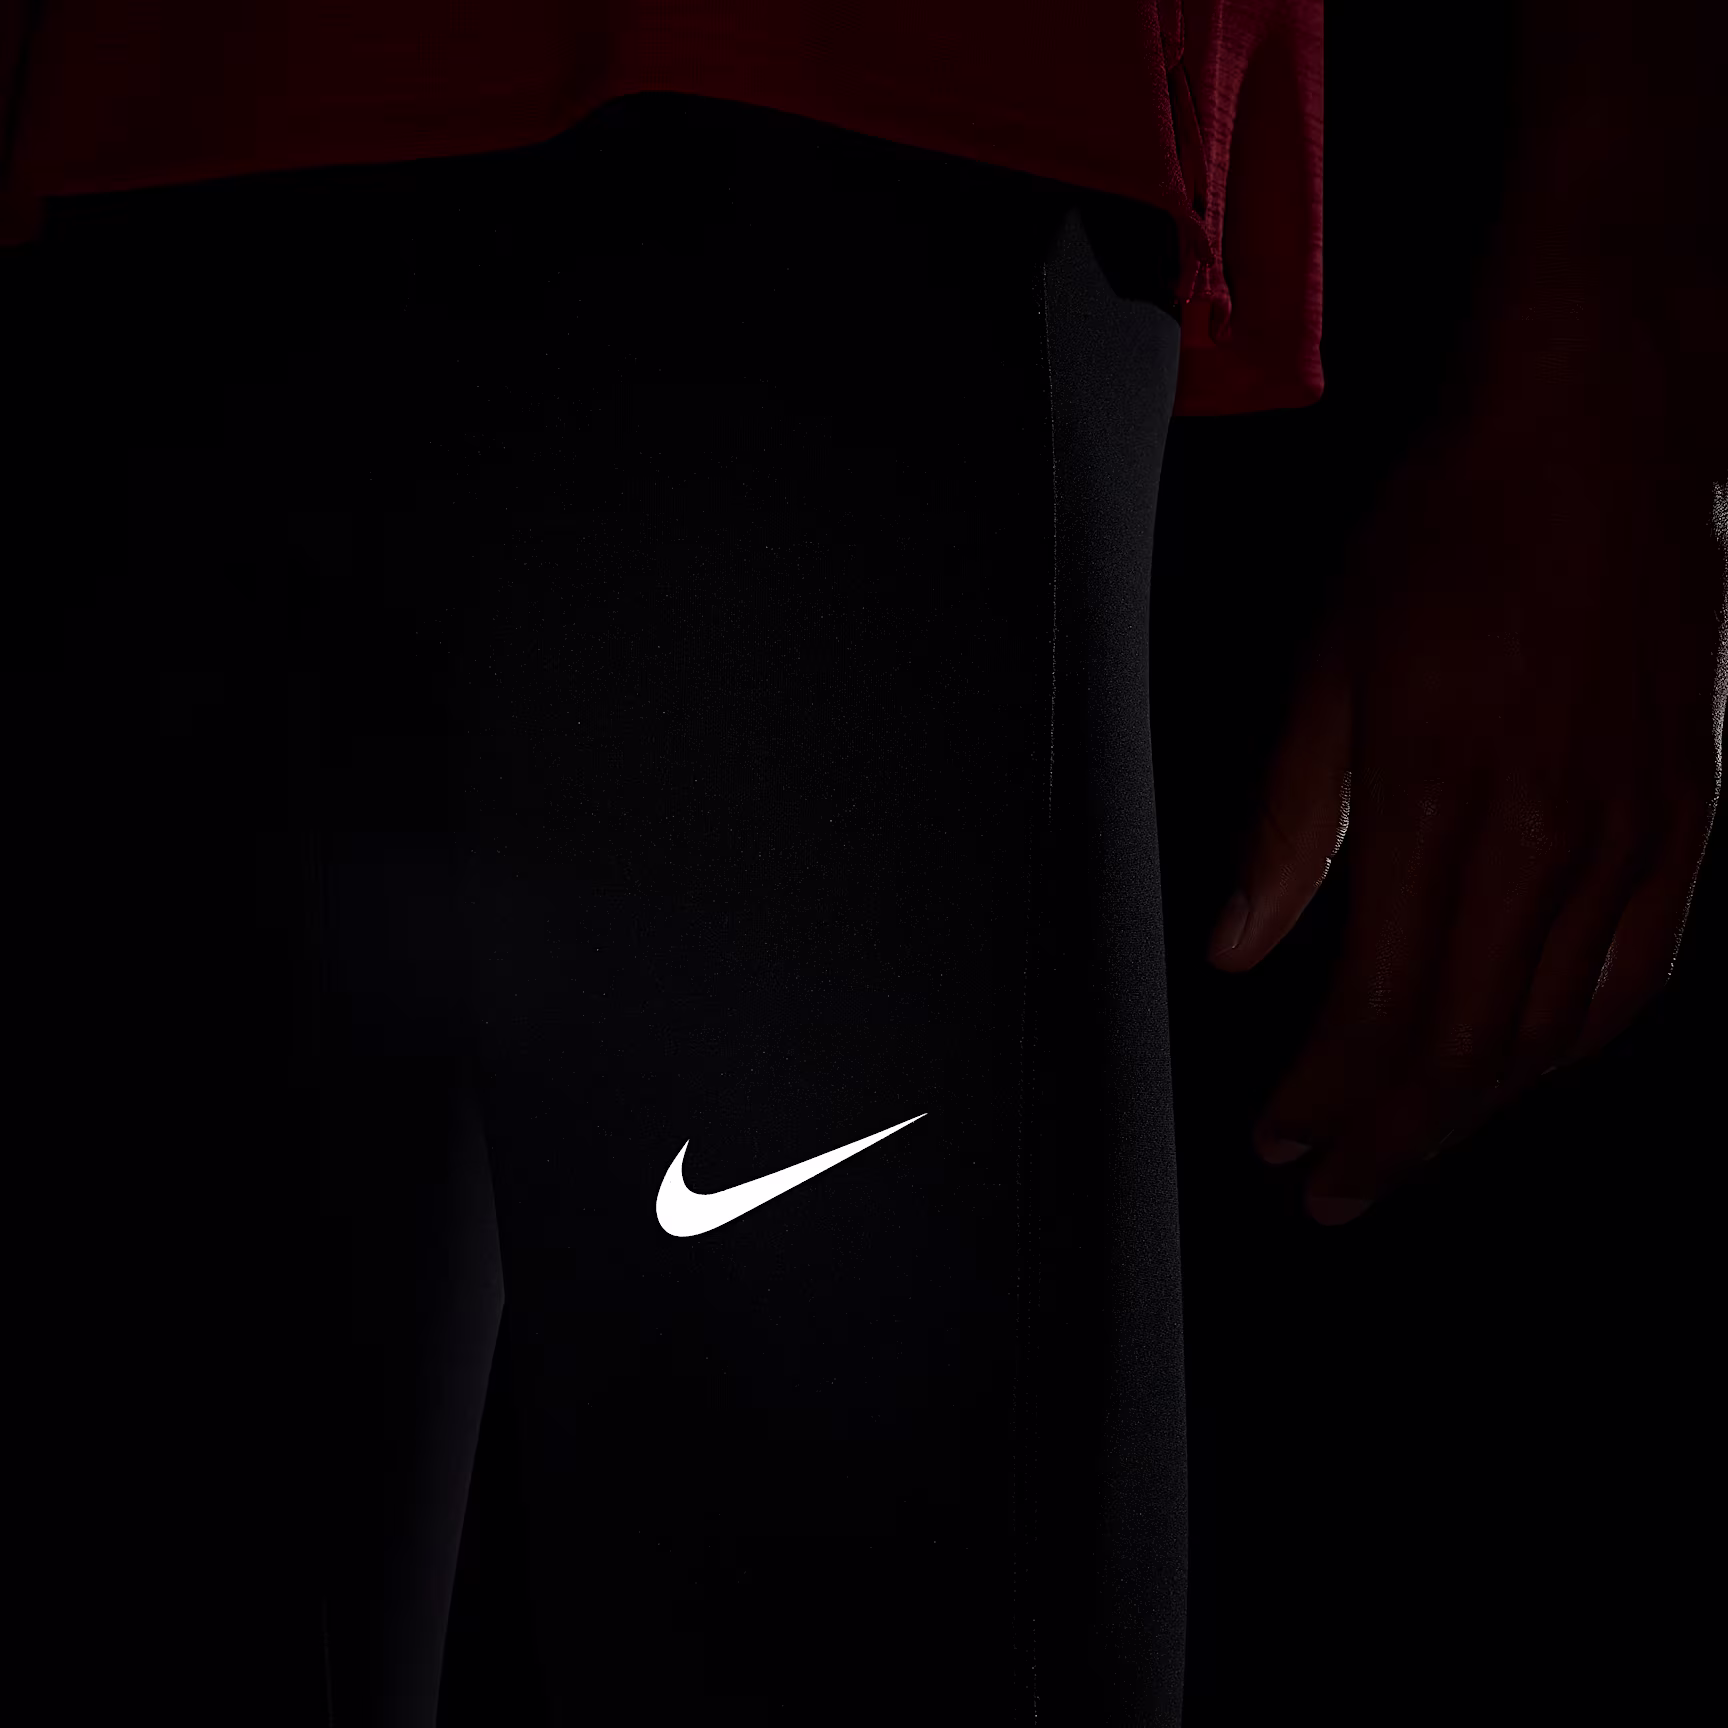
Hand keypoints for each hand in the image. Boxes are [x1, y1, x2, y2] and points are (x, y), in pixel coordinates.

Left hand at [1206, 381, 1726, 1225]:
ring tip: (1409, 1153)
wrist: (1605, 430)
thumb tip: (1239, 949)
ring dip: (1473, 1112)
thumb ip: (1288, 826)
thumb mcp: (1330, 667)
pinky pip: (1637, 972)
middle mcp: (1550, 839)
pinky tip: (1525, 1073)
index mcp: (1444, 804)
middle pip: (1464, 1046)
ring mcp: (1635, 831)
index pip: (1378, 1008)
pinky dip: (1572, 1045)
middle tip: (1334, 1193)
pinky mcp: (1687, 812)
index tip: (1282, 1141)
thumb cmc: (1448, 535)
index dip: (1327, 1095)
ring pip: (1551, 1028)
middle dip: (1390, 1135)